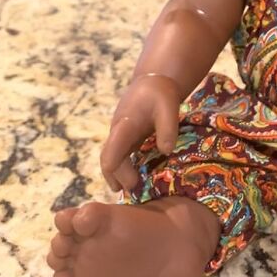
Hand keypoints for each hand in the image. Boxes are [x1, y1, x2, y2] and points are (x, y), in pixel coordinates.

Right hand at [100, 74, 182, 192]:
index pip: (111, 153)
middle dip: (116, 178)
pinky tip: (136, 182)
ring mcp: (120, 136)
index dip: (117, 172)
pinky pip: (120, 157)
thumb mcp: (168, 105)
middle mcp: (117, 133)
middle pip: (108, 160)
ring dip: (118, 176)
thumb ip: (167, 128)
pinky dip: (124, 170)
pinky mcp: (126, 139)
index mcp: (124, 126)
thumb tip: (166, 151)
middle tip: (132, 194)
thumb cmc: (160, 92)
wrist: (152, 81)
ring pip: (112, 159)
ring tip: (131, 194)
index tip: (131, 184)